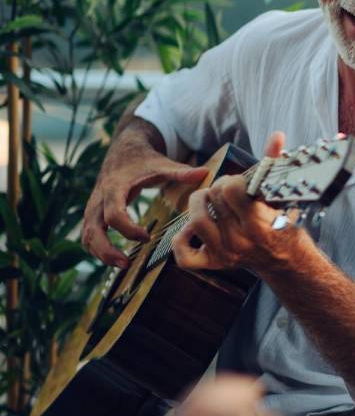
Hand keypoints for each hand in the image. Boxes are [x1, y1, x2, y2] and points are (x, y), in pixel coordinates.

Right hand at [82, 145, 208, 268]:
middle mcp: (99, 199)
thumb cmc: (144, 159)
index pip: (114, 214)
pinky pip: (89, 234)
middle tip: (126, 265)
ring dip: (100, 253)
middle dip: (106, 250)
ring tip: (124, 265)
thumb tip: (205, 173)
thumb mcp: (162, 164)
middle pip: (92, 230)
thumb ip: (181, 172)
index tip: (147, 237)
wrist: (124, 150)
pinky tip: (116, 258)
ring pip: (87, 235)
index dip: (128, 229)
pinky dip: (97, 248)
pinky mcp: (94, 213)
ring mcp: (93, 207)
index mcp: (115, 187)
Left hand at [172, 132, 305, 273]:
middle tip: (229, 192)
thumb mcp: (280, 195)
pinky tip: (193, 229)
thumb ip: (274, 164)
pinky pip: (183, 255)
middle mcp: (241, 241)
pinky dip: (182, 238)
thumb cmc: (284, 222)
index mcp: (259, 223)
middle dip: (219, 188)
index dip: (233, 181)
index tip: (242, 185)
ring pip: (195, 221)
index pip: (231, 189)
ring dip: (198, 205)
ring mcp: (225, 253)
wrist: (287, 260)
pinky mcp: (213, 263)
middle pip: (213, 199)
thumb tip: (276, 135)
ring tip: (209, 201)